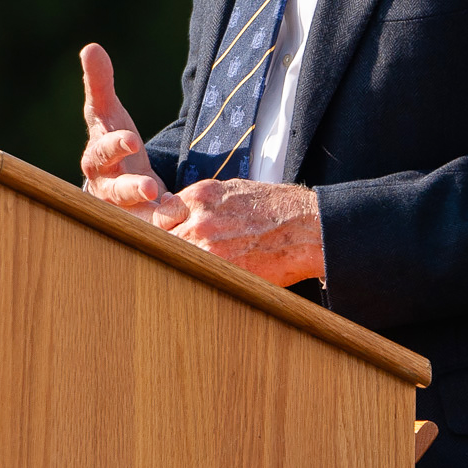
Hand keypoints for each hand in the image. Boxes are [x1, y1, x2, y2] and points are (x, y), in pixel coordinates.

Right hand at [79, 44, 181, 224]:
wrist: (119, 182)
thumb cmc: (113, 144)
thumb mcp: (108, 114)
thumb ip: (100, 84)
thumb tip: (90, 48)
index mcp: (97, 160)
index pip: (101, 152)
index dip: (114, 146)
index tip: (131, 139)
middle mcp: (106, 189)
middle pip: (114, 191)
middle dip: (130, 188)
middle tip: (148, 187)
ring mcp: (124, 212)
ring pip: (132, 217)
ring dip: (151, 216)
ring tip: (170, 211)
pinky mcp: (143, 228)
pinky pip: (153, 233)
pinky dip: (167, 229)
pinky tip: (182, 221)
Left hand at [172, 178, 325, 286]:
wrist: (306, 227)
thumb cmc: (274, 207)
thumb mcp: (233, 189)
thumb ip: (201, 200)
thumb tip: (171, 208)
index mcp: (201, 196)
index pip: (161, 216)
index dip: (168, 227)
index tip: (176, 233)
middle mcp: (200, 221)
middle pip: (163, 240)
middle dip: (173, 246)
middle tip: (187, 252)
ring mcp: (210, 248)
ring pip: (178, 260)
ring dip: (186, 263)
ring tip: (201, 265)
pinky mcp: (223, 271)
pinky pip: (197, 277)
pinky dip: (202, 278)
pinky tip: (214, 275)